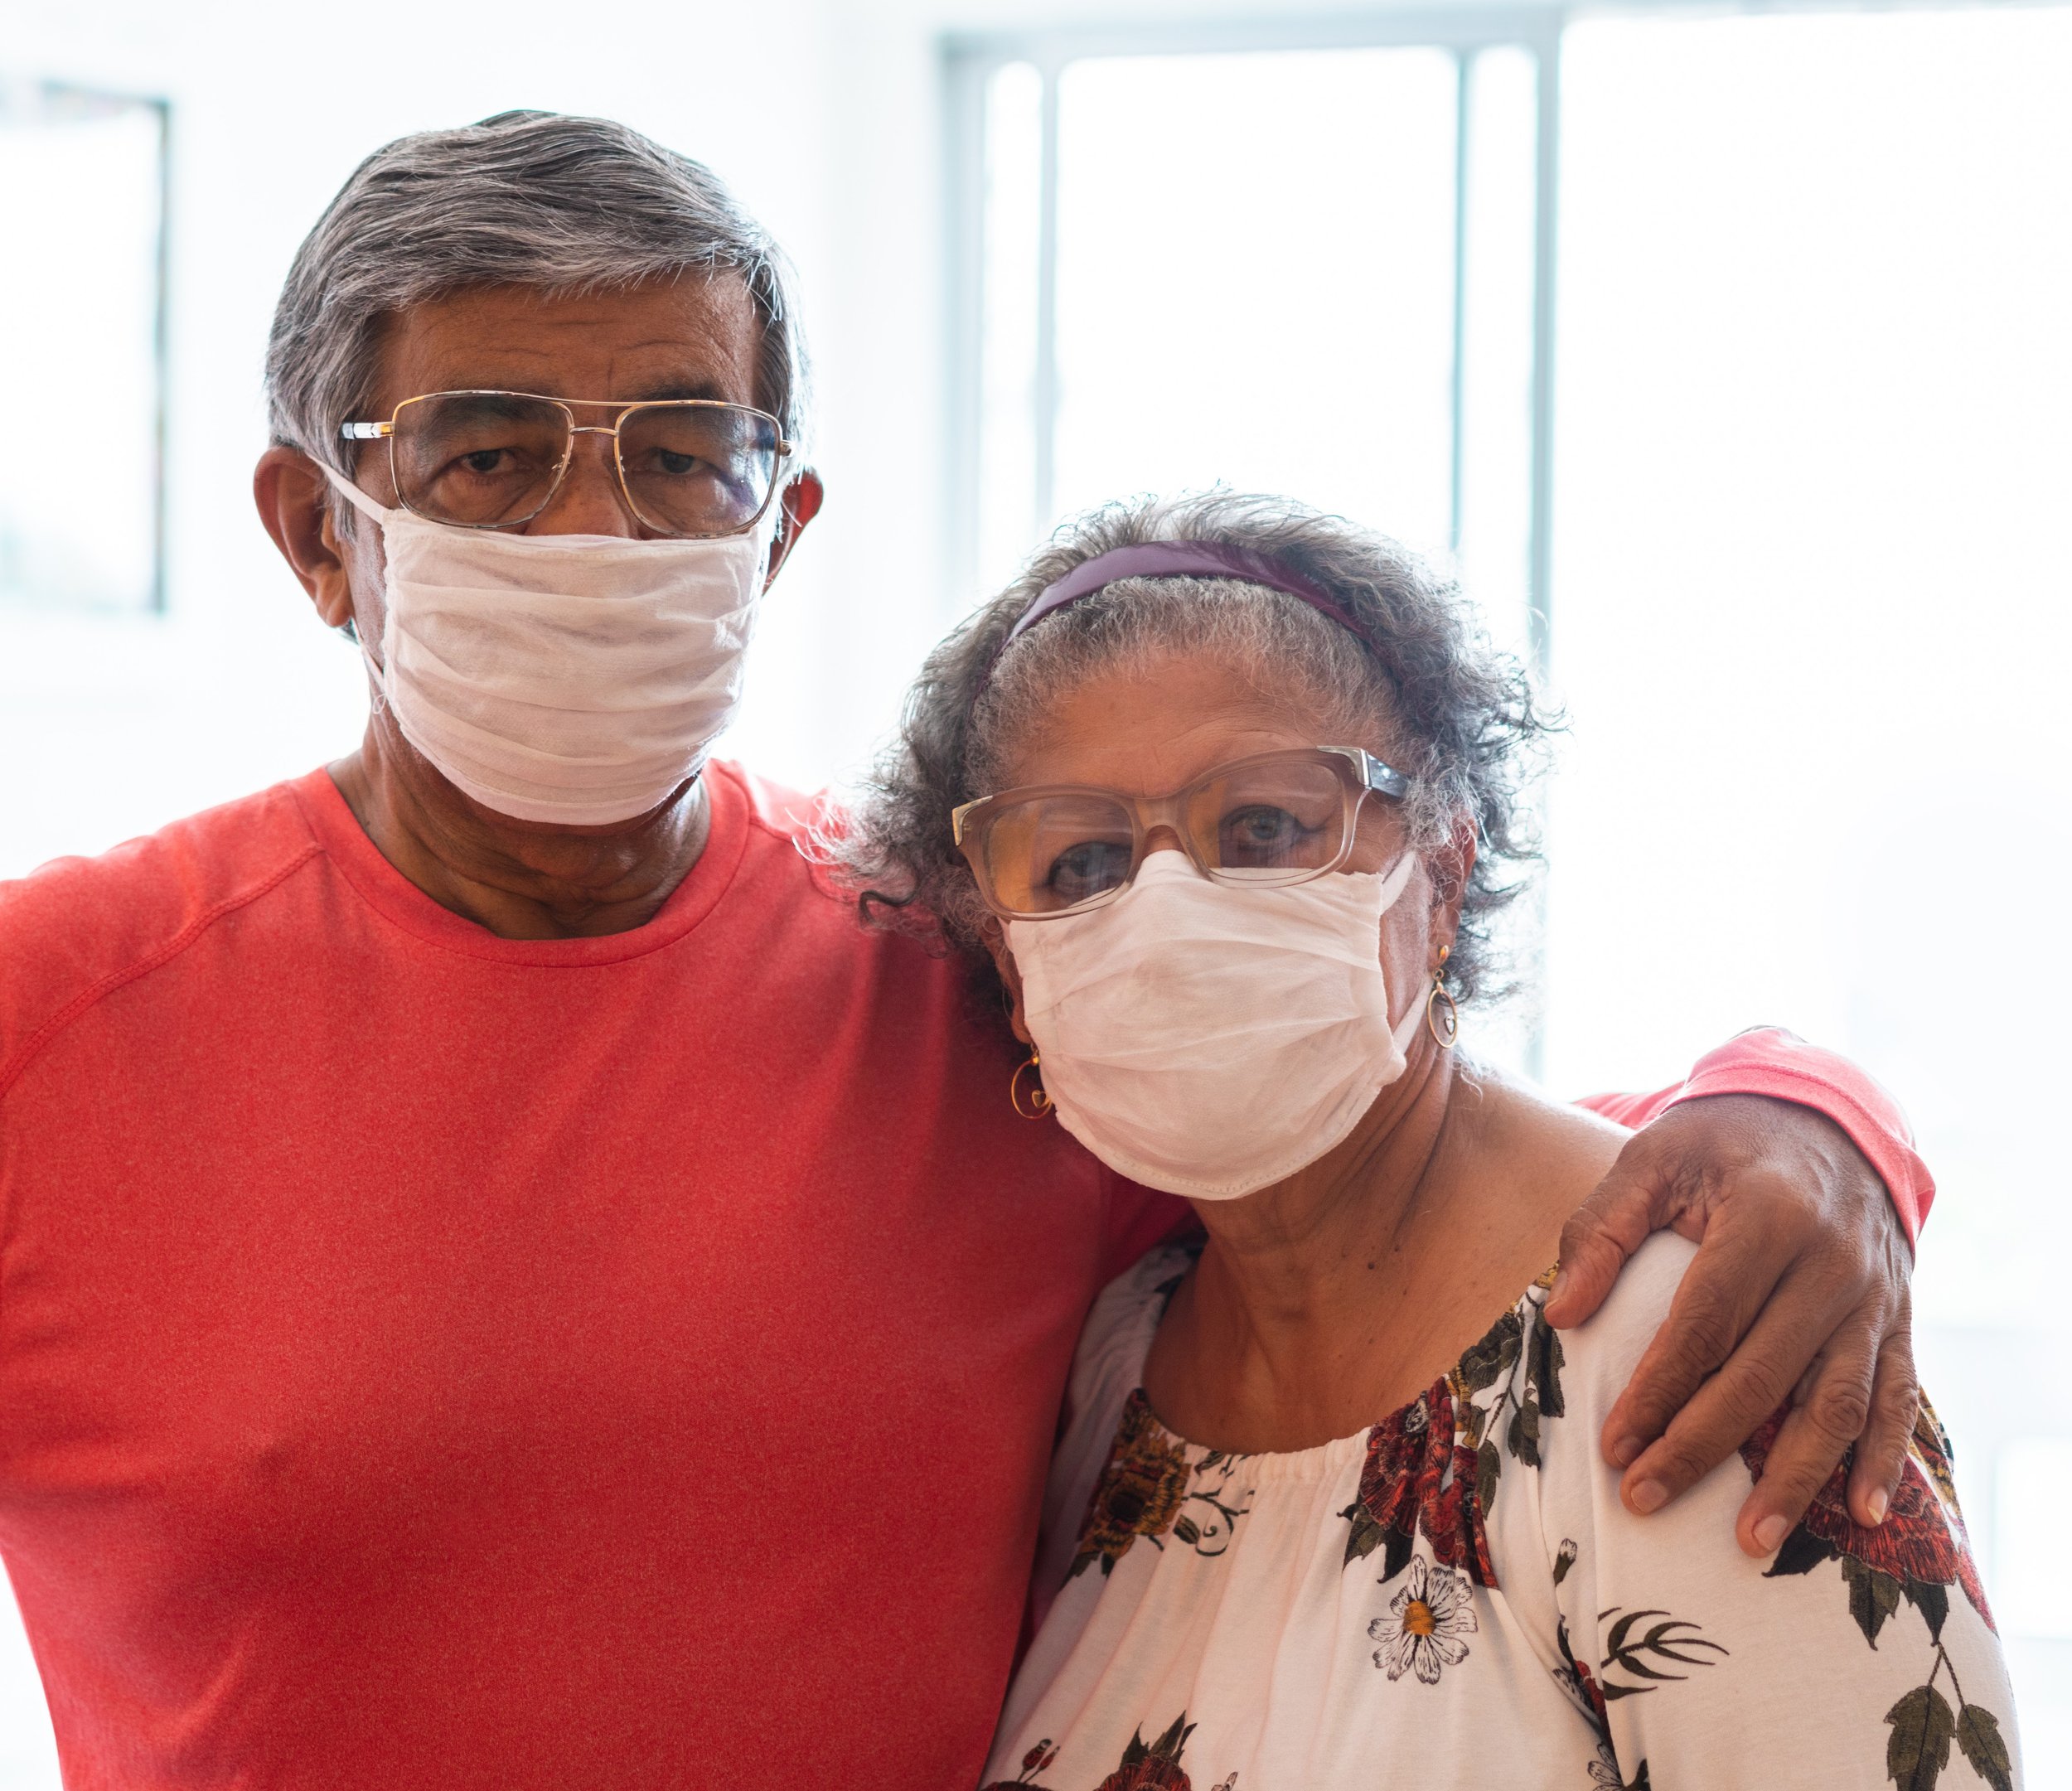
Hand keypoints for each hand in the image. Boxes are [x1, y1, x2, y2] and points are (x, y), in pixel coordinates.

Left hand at [1543, 1093, 1916, 1556]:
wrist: (1827, 1117)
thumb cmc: (1722, 1144)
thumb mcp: (1653, 1157)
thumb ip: (1602, 1228)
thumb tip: (1562, 1314)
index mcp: (1766, 1216)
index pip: (1705, 1322)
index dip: (1658, 1388)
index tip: (1613, 1444)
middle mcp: (1831, 1262)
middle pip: (1763, 1374)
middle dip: (1701, 1446)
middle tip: (1644, 1498)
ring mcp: (1874, 1297)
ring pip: (1837, 1402)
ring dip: (1794, 1478)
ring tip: (1748, 1540)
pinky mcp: (1899, 1320)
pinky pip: (1898, 1398)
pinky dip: (1885, 1460)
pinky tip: (1861, 1516)